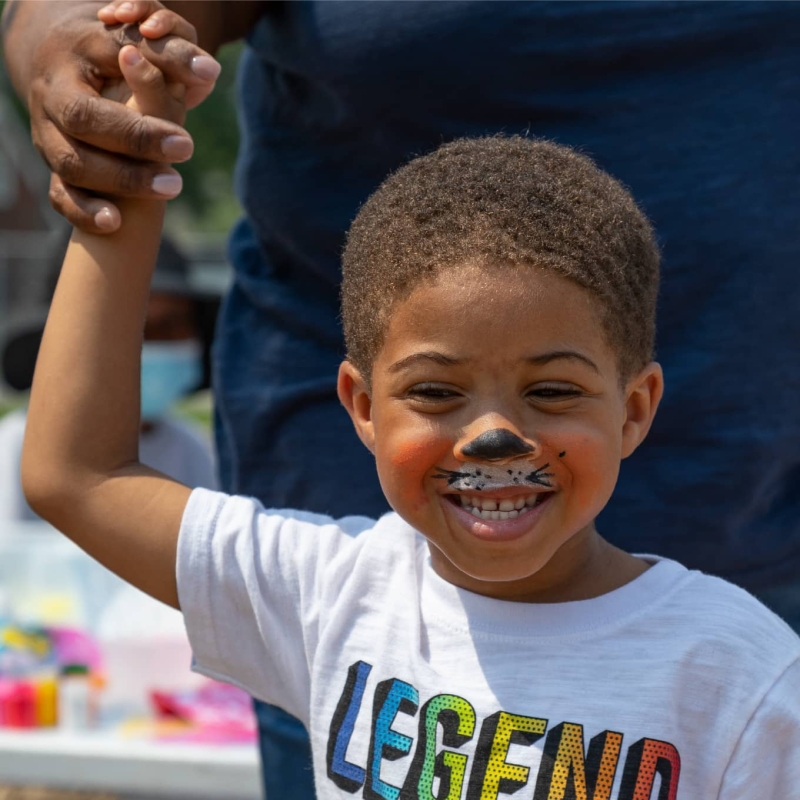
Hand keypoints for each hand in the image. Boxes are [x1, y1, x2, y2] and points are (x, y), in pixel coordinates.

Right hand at [23, 2, 219, 232]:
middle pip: (82, 121)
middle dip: (134, 141)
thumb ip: (172, 55)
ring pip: (70, 162)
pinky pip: (59, 194)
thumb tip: (210, 71)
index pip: (104, 81)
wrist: (67, 61)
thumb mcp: (141, 41)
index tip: (186, 138)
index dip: (145, 105)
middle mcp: (54, 95)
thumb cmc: (119, 49)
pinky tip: (114, 223)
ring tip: (169, 188)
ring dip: (117, 180)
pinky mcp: (55, 164)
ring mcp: (50, 132)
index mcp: (74, 56)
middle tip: (186, 152)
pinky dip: (83, 212)